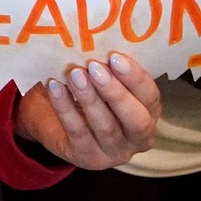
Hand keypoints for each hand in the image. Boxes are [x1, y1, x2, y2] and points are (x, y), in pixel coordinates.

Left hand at [15, 53, 161, 168]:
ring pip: (106, 126)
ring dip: (89, 98)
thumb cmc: (85, 90)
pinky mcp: (88, 158)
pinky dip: (66, 108)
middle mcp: (138, 137)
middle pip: (135, 119)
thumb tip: (101, 42)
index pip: (150, 97)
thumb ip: (108, 67)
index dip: (135, 78)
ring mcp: (114, 152)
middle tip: (95, 66)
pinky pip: (77, 132)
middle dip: (116, 92)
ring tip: (74, 73)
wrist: (50, 117)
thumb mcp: (101, 78)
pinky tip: (55, 87)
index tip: (114, 56)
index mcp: (149, 112)